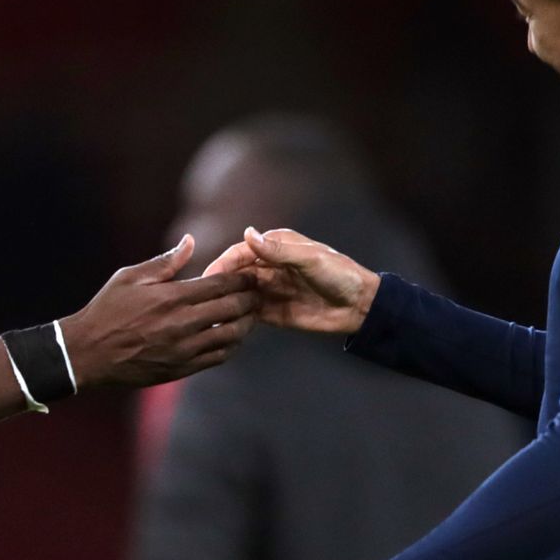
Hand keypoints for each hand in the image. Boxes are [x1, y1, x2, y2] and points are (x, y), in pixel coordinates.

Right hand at [60, 235, 259, 388]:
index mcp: (171, 297)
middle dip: (251, 298)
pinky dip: (231, 345)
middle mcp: (181, 323)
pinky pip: (218, 357)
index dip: (242, 277)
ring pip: (231, 335)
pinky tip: (231, 336)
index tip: (251, 273)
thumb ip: (165, 262)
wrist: (88, 354)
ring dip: (245, 323)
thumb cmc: (106, 310)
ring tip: (249, 314)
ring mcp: (183, 349)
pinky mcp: (181, 369)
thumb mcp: (130, 277)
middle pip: (233, 309)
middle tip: (258, 292)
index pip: (220, 284)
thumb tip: (190, 241)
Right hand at [202, 228, 379, 335]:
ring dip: (225, 302)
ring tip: (208, 315)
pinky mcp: (272, 311)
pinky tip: (224, 325)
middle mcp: (268, 266)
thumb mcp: (309, 260)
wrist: (359, 307)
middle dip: (218, 284)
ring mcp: (269, 289)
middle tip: (200, 299)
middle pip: (235, 274)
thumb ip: (278, 250)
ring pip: (238, 294)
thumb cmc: (339, 274)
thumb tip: (247, 234)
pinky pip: (248, 313)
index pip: (240, 253)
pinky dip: (236, 317)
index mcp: (275, 246)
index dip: (222, 264)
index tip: (207, 277)